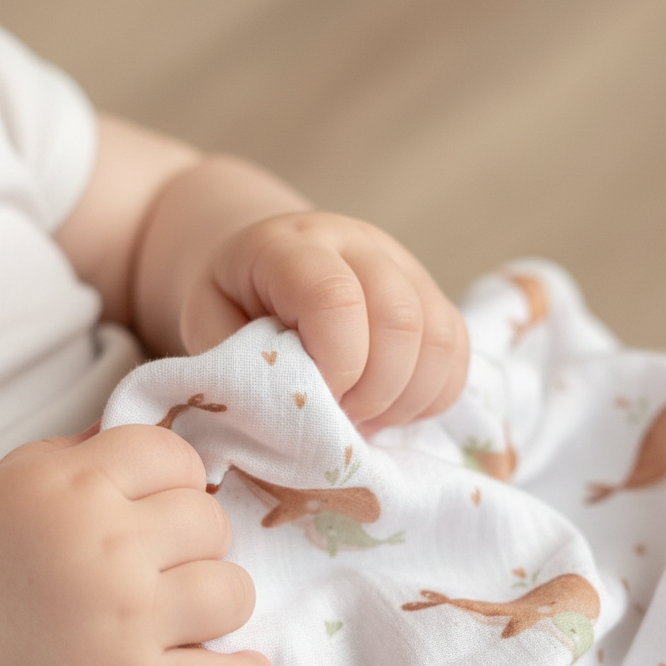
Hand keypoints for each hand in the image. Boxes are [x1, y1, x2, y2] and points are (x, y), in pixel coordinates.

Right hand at [0, 424, 269, 665]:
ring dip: (219, 596)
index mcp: (79, 486)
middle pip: (212, 520)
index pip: (175, 455)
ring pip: (233, 592)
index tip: (164, 498)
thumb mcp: (5, 478)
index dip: (178, 474)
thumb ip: (76, 454)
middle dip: (197, 534)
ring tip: (192, 607)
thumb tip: (138, 441)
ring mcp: (129, 621)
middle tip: (168, 556)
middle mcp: (114, 546)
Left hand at [179, 211, 468, 432]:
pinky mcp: (433, 297)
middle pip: (401, 320)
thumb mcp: (208, 327)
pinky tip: (388, 409)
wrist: (262, 266)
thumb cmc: (231, 302)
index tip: (315, 402)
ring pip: (438, 339)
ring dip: (404, 400)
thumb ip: (236, 364)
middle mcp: (359, 246)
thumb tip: (287, 417)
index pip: (335, 298)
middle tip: (337, 419)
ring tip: (360, 418)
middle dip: (372, 392)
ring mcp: (405, 267)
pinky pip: (456, 354)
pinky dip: (430, 396)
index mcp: (293, 246)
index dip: (334, 365)